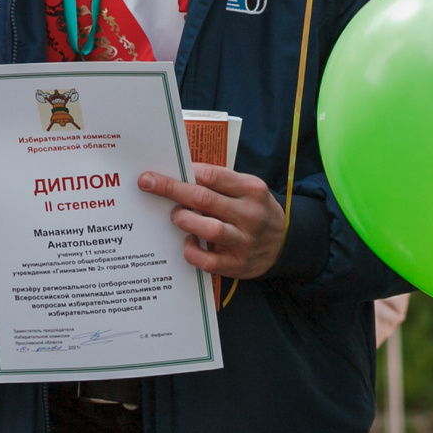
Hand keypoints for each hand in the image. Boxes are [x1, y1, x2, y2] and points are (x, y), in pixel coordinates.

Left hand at [140, 165, 286, 282]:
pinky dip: (192, 252)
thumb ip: (220, 182)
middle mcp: (250, 214)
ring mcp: (244, 241)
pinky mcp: (237, 264)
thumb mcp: (247, 189)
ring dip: (185, 220)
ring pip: (208, 229)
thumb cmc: (255, 210)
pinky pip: (208, 261)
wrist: (285, 243)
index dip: (185, 171)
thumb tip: (180, 174)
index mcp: (251, 189)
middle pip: (204, 198)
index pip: (213, 175)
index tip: (161, 168)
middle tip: (147, 182)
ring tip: (176, 216)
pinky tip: (188, 243)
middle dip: (171, 189)